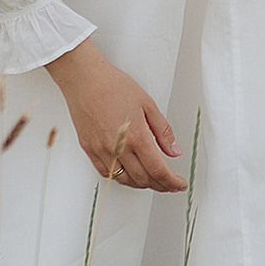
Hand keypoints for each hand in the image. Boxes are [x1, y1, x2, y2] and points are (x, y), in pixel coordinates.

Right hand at [45, 38, 186, 192]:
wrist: (85, 79)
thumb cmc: (114, 86)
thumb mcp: (148, 104)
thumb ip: (163, 131)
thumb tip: (174, 151)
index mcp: (136, 136)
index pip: (158, 170)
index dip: (172, 182)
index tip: (179, 184)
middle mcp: (118, 148)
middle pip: (143, 179)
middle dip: (160, 185)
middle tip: (169, 183)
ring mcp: (102, 150)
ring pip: (124, 180)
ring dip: (141, 184)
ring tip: (152, 180)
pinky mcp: (90, 149)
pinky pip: (106, 173)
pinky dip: (121, 178)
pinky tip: (128, 174)